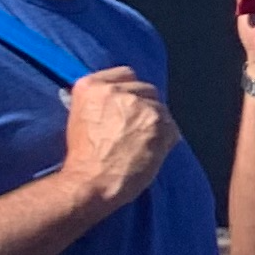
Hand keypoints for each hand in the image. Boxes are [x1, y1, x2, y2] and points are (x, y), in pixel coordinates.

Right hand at [61, 67, 179, 216]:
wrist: (92, 181)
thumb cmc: (84, 156)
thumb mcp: (82, 116)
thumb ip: (102, 101)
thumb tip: (121, 99)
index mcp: (92, 85)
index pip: (125, 74)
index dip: (130, 91)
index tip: (129, 106)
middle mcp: (117, 90)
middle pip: (146, 89)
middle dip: (145, 107)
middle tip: (137, 129)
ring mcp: (140, 106)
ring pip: (161, 108)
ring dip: (157, 125)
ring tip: (143, 144)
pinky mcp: (158, 123)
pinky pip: (172, 127)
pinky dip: (167, 139)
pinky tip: (152, 152)